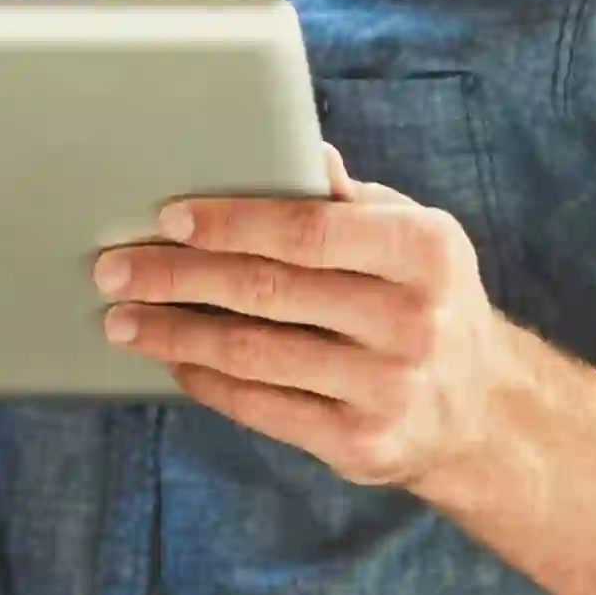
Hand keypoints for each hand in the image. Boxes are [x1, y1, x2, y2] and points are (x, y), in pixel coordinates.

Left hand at [90, 149, 535, 498]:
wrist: (482, 411)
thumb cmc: (424, 298)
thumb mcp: (411, 237)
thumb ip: (350, 199)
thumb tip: (302, 149)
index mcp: (426, 252)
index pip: (309, 229)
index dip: (230, 223)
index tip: (166, 218)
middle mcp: (414, 321)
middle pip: (267, 291)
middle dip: (176, 277)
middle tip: (113, 268)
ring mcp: (390, 389)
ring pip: (252, 353)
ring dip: (172, 333)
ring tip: (121, 318)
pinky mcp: (362, 444)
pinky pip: (261, 407)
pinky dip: (205, 381)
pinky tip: (172, 359)